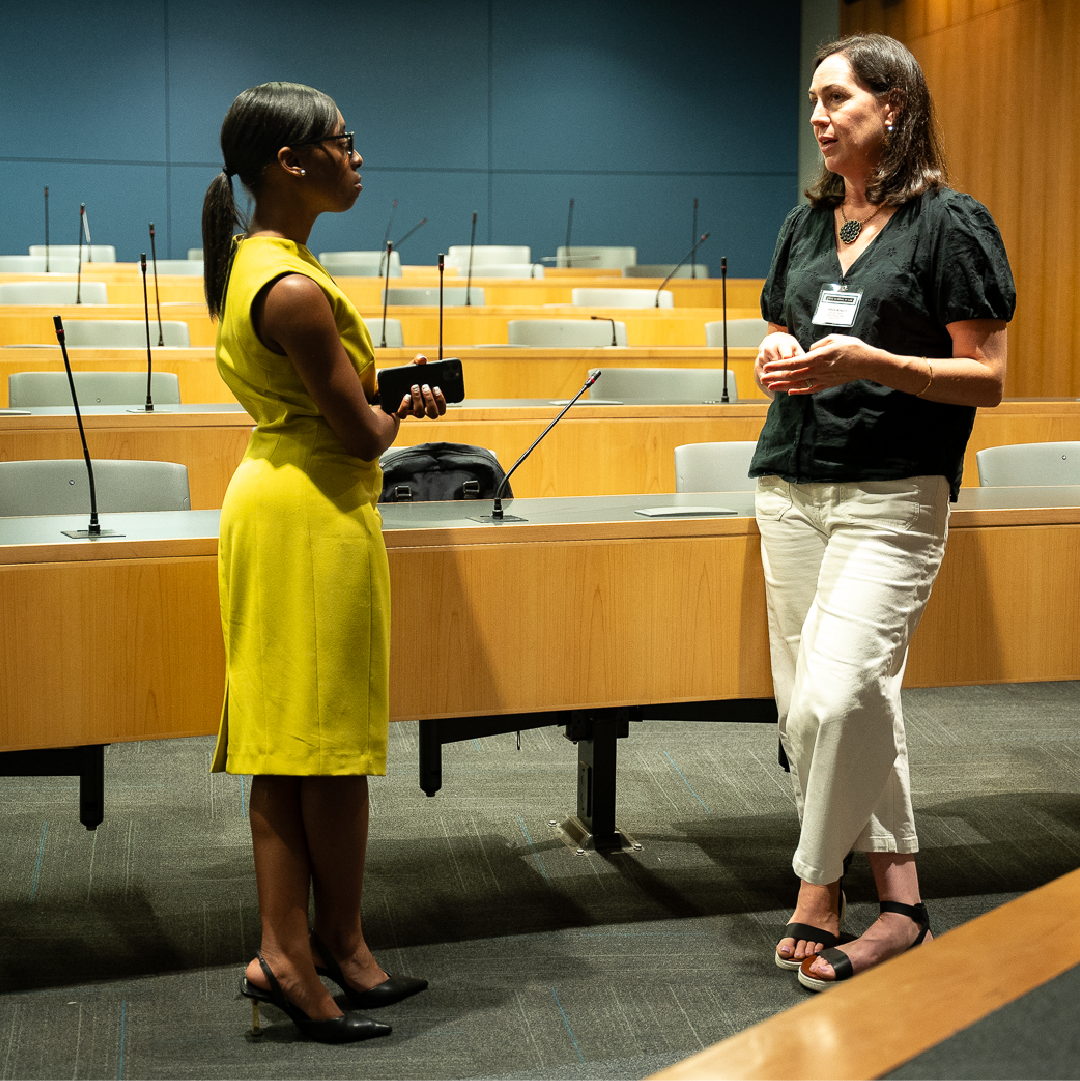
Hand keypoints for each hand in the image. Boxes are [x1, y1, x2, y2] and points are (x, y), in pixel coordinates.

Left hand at [393, 353, 446, 419]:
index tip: (437, 388)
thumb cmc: (407, 376)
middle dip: (430, 400)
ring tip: (414, 387)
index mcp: (432, 400)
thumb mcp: (413, 367)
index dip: (442, 401)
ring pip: (420, 413)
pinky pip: (403, 414)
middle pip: (433, 413)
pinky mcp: (401, 411)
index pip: (442, 408)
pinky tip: (406, 396)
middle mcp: (424, 408)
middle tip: (425, 386)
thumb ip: (419, 360)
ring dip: (418, 400)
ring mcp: (413, 411)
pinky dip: (405, 406)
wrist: (391, 384)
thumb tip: (423, 359)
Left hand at [760, 333, 876, 394]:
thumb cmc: (853, 348)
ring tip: (770, 386)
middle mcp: (818, 370)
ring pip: (798, 383)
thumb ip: (818, 345)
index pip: (793, 362)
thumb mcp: (834, 339)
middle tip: (762, 378)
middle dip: (776, 376)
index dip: (778, 365)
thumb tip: (809, 351)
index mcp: (818, 357)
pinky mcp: (827, 384)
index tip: (767, 366)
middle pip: (792, 375)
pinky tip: (789, 392)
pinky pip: (810, 389)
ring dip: (783, 385)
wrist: (868, 363)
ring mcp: (822, 379)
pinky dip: (799, 391)